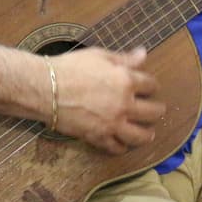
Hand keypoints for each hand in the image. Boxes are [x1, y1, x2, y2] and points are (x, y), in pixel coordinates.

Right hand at [46, 47, 162, 154]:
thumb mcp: (99, 56)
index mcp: (126, 81)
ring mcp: (112, 123)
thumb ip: (124, 58)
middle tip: (156, 111)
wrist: (44, 88)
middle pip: (153, 112)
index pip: (151, 85)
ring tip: (148, 133)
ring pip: (140, 136)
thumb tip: (143, 53)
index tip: (150, 88)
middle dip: (157, 110)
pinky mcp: (98, 137)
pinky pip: (116, 147)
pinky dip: (121, 147)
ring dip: (147, 134)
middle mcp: (124, 104)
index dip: (152, 86)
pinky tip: (122, 144)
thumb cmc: (70, 68)